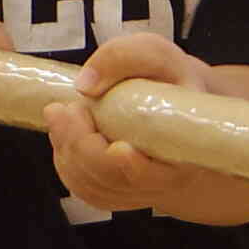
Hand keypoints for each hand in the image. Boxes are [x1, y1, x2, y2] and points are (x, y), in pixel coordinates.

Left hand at [46, 33, 248, 225]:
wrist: (177, 102)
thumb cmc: (169, 78)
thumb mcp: (155, 54)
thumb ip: (123, 57)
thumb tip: (86, 86)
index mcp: (185, 149)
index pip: (153, 174)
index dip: (129, 166)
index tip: (118, 147)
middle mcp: (164, 180)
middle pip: (111, 179)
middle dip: (79, 144)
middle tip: (64, 109)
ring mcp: (138, 191)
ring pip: (92, 186)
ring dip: (67, 150)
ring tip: (63, 115)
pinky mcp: (118, 194)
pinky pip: (84, 188)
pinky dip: (66, 161)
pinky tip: (65, 135)